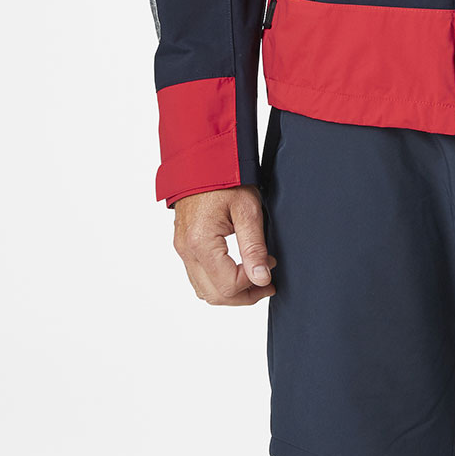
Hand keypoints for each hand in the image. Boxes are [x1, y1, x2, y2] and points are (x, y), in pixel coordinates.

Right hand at [172, 186, 277, 305]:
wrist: (202, 159)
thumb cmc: (225, 177)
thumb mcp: (248, 209)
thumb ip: (254, 246)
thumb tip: (261, 278)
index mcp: (201, 243)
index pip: (228, 285)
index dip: (254, 283)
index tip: (271, 268)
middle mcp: (187, 250)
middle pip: (214, 295)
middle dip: (244, 296)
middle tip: (267, 284)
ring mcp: (182, 249)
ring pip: (204, 290)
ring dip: (230, 291)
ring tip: (254, 277)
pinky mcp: (184, 245)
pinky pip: (198, 276)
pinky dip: (218, 281)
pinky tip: (237, 268)